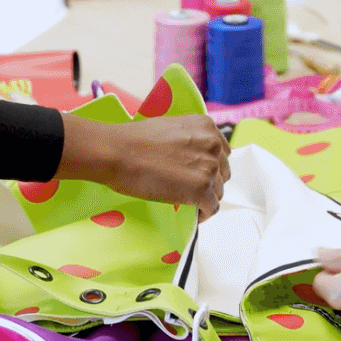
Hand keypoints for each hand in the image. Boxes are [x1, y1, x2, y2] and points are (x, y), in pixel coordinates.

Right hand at [56, 112, 230, 219]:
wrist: (118, 152)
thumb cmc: (134, 140)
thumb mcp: (171, 127)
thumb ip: (190, 139)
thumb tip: (191, 158)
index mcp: (206, 126)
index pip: (222, 152)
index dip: (210, 165)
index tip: (199, 174)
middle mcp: (213, 145)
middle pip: (223, 172)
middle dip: (209, 182)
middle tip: (190, 189)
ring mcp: (209, 168)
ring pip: (218, 192)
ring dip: (205, 199)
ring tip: (187, 202)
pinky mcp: (201, 190)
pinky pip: (211, 208)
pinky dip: (202, 213)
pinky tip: (191, 213)